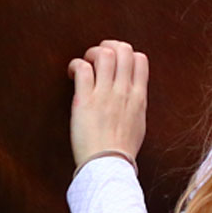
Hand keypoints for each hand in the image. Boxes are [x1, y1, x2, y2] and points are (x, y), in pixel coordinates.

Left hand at [68, 40, 147, 167]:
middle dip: (109, 47)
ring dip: (92, 53)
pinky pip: (82, 68)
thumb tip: (132, 95)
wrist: (109, 165)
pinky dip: (75, 65)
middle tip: (98, 58)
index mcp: (139, 98)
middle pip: (123, 50)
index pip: (140, 59)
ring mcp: (105, 94)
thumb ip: (135, 105)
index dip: (126, 54)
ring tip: (85, 64)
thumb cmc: (122, 151)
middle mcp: (124, 91)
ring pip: (104, 54)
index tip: (115, 63)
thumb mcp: (139, 125)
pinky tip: (71, 74)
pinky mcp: (85, 100)